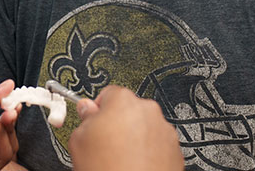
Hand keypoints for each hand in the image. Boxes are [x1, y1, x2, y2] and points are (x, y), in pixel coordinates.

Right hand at [68, 85, 182, 170]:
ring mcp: (164, 131)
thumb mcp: (79, 141)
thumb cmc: (108, 169)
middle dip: (117, 123)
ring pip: (144, 127)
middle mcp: (148, 111)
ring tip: (120, 159)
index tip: (94, 122)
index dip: (98, 110)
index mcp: (123, 101)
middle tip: (105, 145)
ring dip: (134, 138)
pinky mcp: (175, 151)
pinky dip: (148, 152)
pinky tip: (135, 165)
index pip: (107, 93)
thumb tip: (86, 110)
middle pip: (128, 109)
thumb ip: (84, 118)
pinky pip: (157, 144)